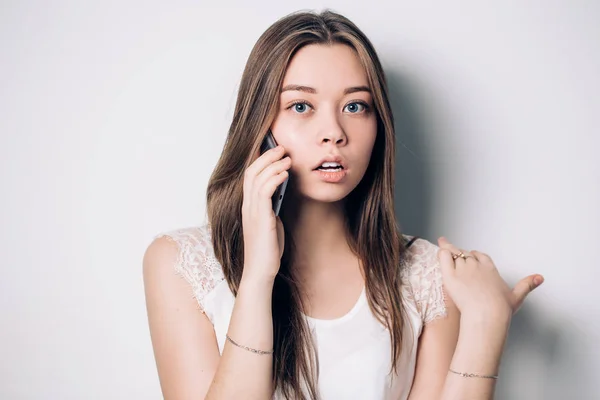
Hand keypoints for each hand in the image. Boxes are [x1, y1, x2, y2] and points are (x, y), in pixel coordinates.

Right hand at [241, 144, 290, 281]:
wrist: (261, 270)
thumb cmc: (267, 250)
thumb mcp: (272, 222)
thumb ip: (273, 208)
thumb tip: (281, 193)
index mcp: (248, 206)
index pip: (250, 176)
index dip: (260, 160)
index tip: (274, 151)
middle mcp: (247, 206)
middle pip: (252, 171)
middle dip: (267, 156)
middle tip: (282, 148)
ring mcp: (252, 211)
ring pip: (257, 178)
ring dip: (274, 165)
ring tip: (287, 159)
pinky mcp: (261, 218)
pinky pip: (264, 191)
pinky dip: (275, 179)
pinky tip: (285, 174)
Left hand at [437, 237, 543, 321]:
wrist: (487, 314)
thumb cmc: (500, 308)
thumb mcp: (517, 295)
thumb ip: (527, 284)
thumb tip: (540, 278)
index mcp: (490, 268)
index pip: (479, 255)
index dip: (473, 255)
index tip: (470, 256)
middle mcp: (476, 265)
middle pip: (465, 254)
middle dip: (459, 254)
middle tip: (453, 252)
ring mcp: (463, 269)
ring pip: (453, 254)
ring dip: (449, 251)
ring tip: (443, 244)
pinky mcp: (450, 275)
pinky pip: (444, 256)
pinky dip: (442, 252)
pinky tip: (440, 248)